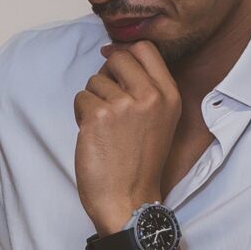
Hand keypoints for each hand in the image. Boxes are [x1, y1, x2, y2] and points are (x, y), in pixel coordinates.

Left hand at [73, 41, 182, 233]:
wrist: (129, 199)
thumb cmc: (139, 164)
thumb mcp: (160, 121)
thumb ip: (148, 89)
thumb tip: (116, 56)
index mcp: (169, 95)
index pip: (146, 50)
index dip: (125, 53)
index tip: (114, 62)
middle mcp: (150, 96)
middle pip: (118, 58)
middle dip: (106, 75)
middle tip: (106, 101)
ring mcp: (124, 104)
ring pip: (95, 80)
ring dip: (92, 100)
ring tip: (104, 128)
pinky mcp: (98, 115)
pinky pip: (80, 98)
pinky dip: (80, 115)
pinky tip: (93, 135)